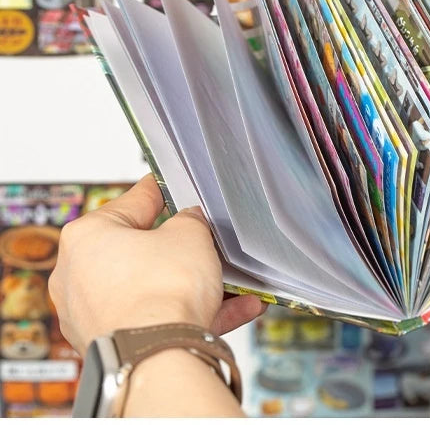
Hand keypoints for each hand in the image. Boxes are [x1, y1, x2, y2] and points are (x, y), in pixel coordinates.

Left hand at [49, 175, 265, 354]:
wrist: (159, 355)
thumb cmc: (161, 292)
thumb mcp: (190, 234)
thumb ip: (191, 220)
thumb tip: (190, 222)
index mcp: (86, 236)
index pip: (132, 202)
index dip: (157, 192)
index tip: (164, 185)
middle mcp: (79, 275)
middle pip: (142, 251)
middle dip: (181, 249)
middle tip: (206, 240)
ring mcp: (94, 314)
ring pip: (155, 289)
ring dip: (195, 285)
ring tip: (236, 283)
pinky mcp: (114, 344)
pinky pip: (161, 318)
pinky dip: (196, 312)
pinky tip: (239, 308)